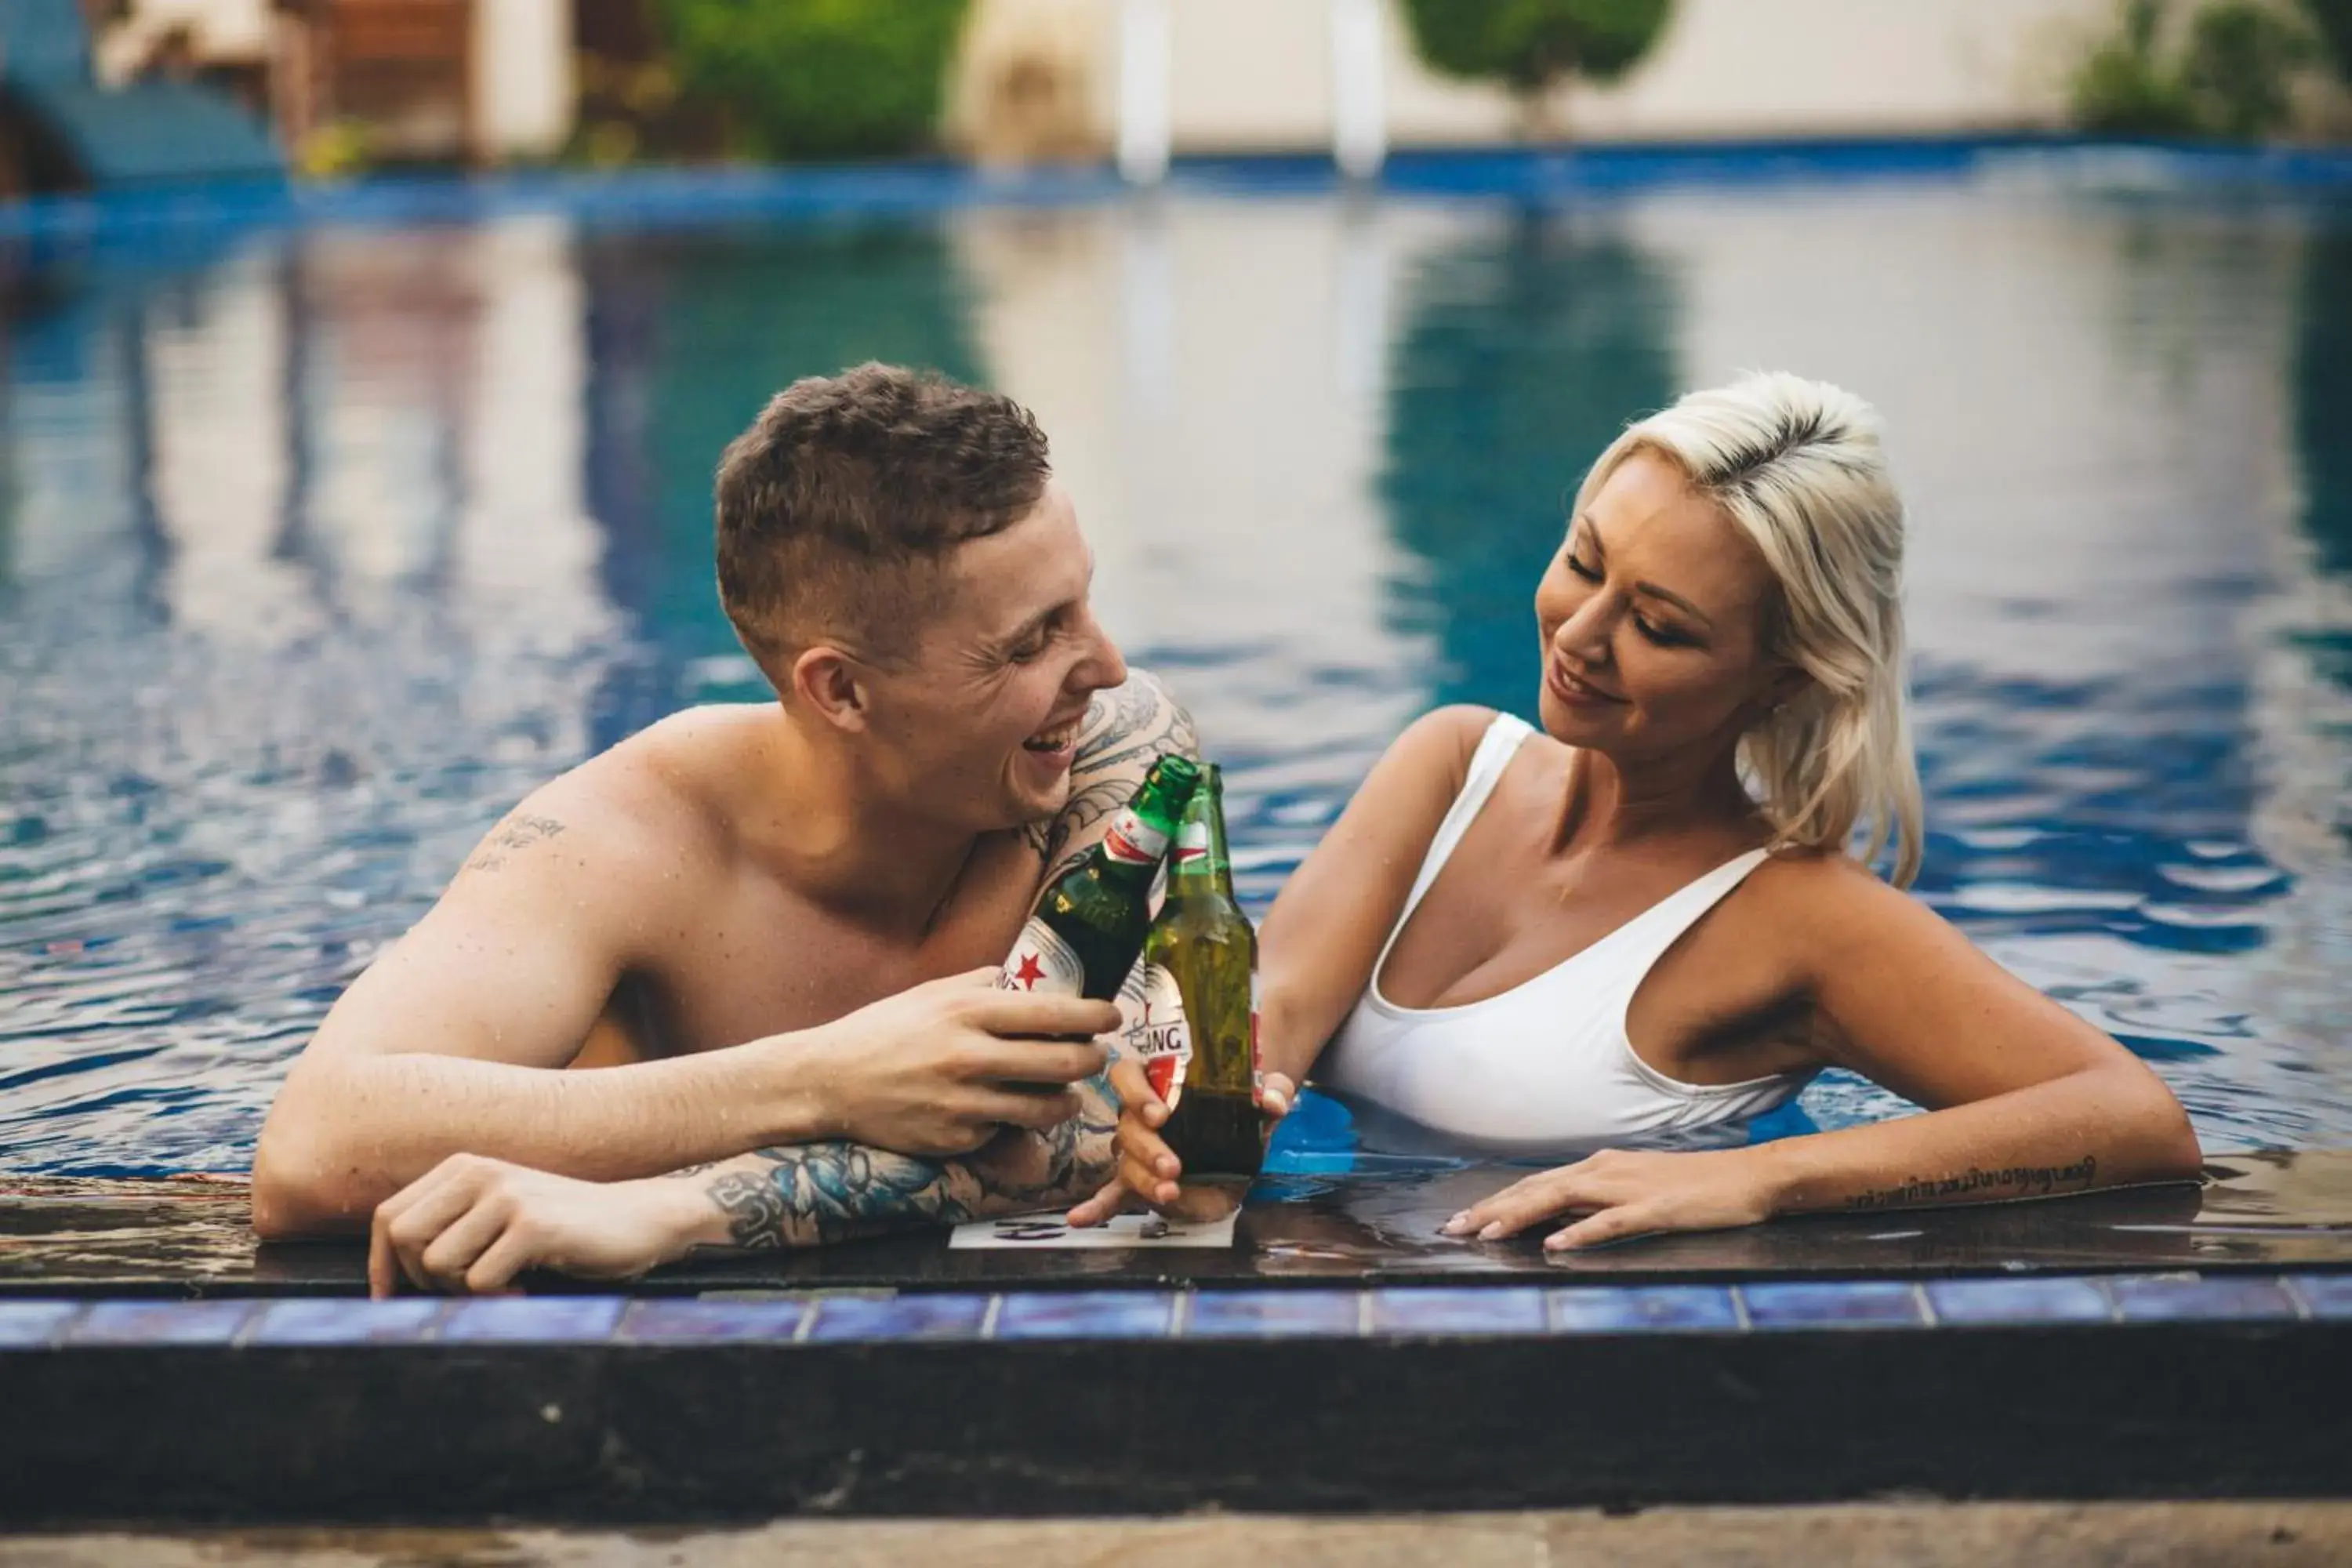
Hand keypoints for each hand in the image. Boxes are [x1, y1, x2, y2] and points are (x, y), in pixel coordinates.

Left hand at [368, 1153, 704, 1296]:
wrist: (640, 1218)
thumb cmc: (563, 1228)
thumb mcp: (498, 1215)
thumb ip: (449, 1230)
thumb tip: (388, 1285)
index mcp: (463, 1167)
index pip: (387, 1217)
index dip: (382, 1265)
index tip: (393, 1300)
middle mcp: (478, 1172)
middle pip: (403, 1240)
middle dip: (424, 1280)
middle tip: (466, 1291)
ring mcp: (506, 1195)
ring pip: (437, 1263)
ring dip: (463, 1291)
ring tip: (502, 1286)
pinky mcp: (532, 1224)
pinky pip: (479, 1280)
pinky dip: (498, 1298)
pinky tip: (526, 1288)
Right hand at [795, 968, 1119, 1156]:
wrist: (828, 1081)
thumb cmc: (884, 1030)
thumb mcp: (933, 993)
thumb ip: (986, 984)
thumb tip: (1036, 979)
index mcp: (967, 1013)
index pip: (1053, 1014)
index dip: (1095, 1016)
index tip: (1113, 1017)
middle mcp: (970, 1058)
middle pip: (1064, 1064)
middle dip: (1092, 1061)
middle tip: (1095, 1056)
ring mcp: (964, 1104)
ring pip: (1046, 1108)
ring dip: (1065, 1100)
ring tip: (1062, 1089)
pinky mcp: (956, 1140)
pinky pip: (1006, 1130)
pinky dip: (1014, 1121)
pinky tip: (1005, 1107)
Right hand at [1065, 1055, 1295, 1226]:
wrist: (1246, 1133)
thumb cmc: (1245, 1101)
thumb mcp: (1264, 1093)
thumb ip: (1271, 1093)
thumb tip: (1272, 1102)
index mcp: (1160, 1081)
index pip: (1129, 1075)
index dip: (1138, 1093)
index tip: (1160, 1113)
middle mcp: (1140, 1115)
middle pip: (1128, 1128)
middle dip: (1149, 1149)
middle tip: (1174, 1166)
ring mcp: (1137, 1150)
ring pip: (1126, 1163)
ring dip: (1144, 1179)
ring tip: (1171, 1191)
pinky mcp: (1142, 1181)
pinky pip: (1113, 1193)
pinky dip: (1096, 1206)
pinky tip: (1078, 1219)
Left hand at [1441, 1147, 1779, 1251]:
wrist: (1749, 1178)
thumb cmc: (1694, 1188)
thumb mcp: (1635, 1190)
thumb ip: (1595, 1202)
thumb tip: (1555, 1222)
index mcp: (1598, 1168)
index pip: (1533, 1184)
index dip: (1494, 1202)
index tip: (1460, 1221)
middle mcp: (1604, 1170)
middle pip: (1535, 1188)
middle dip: (1490, 1209)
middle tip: (1452, 1230)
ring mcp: (1629, 1187)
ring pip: (1561, 1198)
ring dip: (1520, 1216)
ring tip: (1487, 1235)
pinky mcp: (1655, 1208)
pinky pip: (1611, 1221)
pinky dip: (1580, 1232)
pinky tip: (1556, 1245)